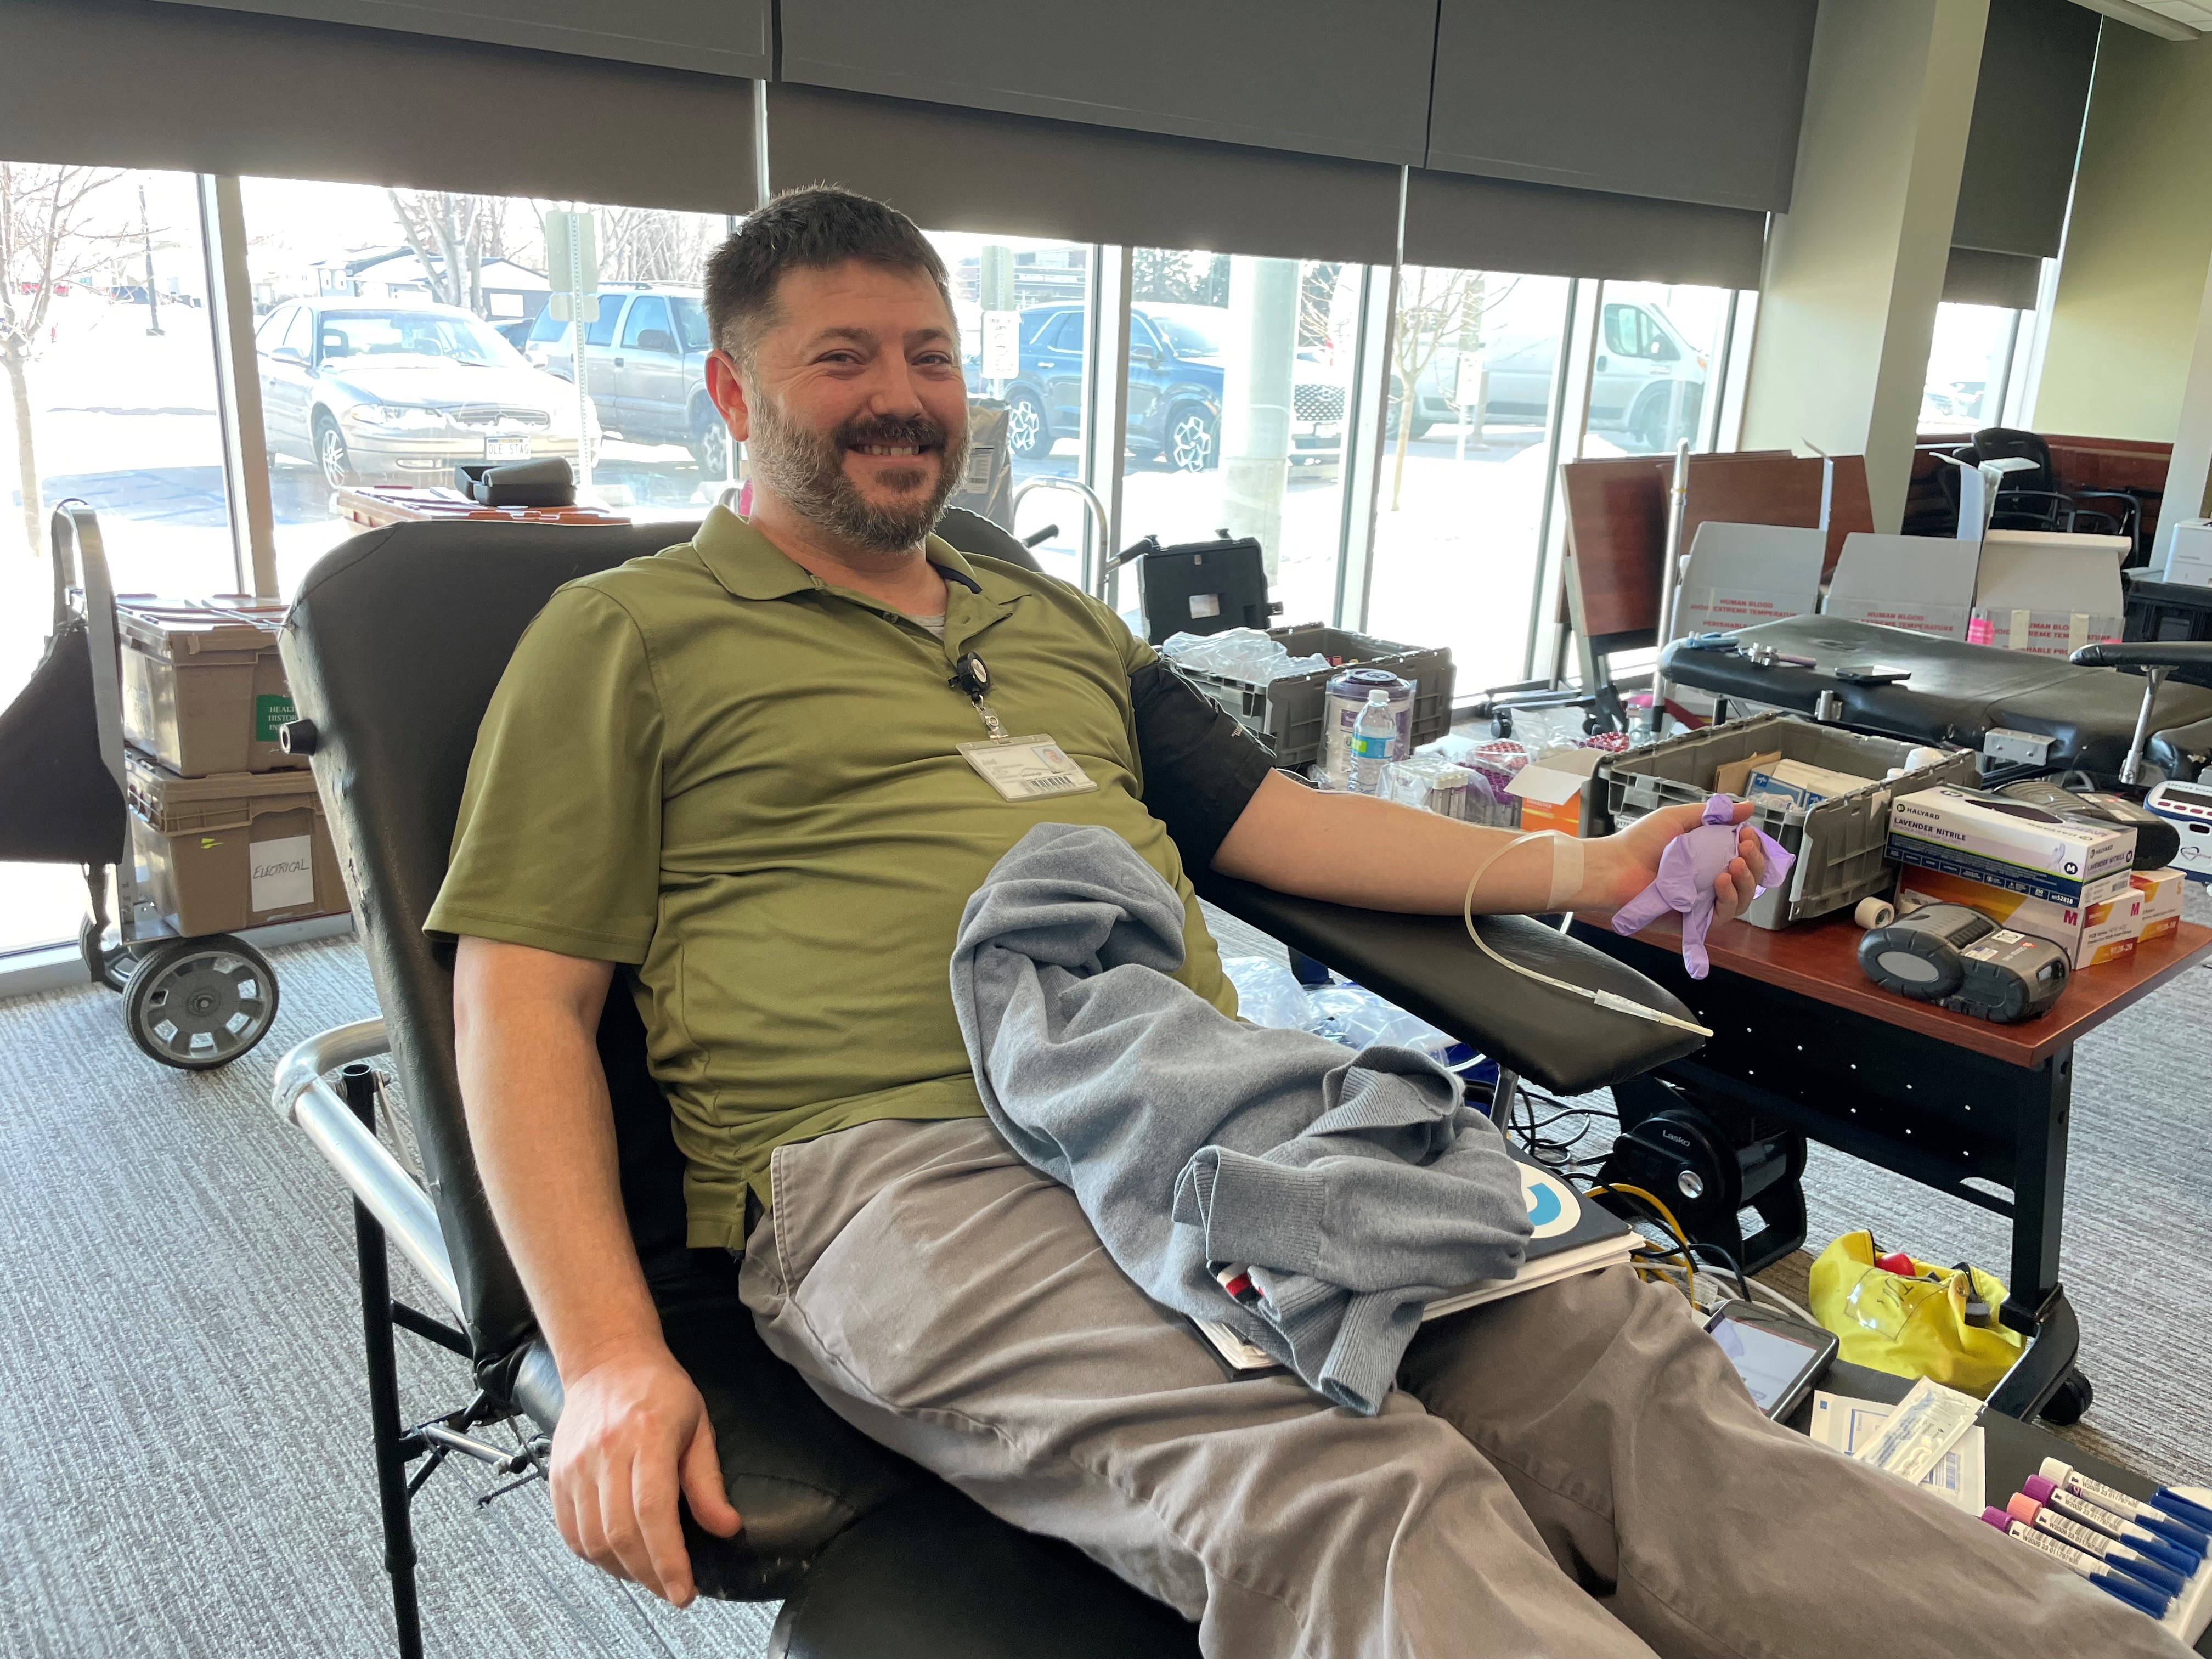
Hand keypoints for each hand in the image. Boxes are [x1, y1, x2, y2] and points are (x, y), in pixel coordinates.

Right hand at [550, 1344, 741, 1604]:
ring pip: (593, 1540)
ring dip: (623, 1570)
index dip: (668, 1559)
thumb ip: (708, 1482)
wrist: (607, 1361)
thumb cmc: (658, 1391)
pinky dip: (595, 1556)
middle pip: (620, 1533)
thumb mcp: (698, 1426)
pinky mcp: (557, 1477)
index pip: (653, 1511)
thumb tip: (726, 1527)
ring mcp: (575, 1466)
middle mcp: (604, 1452)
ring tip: (650, 1574)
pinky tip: (619, 1558)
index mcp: (647, 1436)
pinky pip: (571, 1533)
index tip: (683, 1590)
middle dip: (650, 1574)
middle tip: (673, 1589)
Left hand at [1591, 799, 1767, 925]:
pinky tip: (1722, 881)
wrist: (1614, 867)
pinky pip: (1722, 915)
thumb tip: (1747, 807)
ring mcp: (1703, 901)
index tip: (1749, 834)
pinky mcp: (1694, 920)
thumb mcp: (1677, 819)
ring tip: (1735, 864)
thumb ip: (1713, 815)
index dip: (1754, 848)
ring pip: (1741, 899)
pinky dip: (1728, 898)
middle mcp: (1709, 881)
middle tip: (1745, 848)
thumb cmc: (1638, 843)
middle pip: (1749, 880)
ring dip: (1746, 881)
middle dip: (1755, 862)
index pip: (1745, 857)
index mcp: (1708, 858)